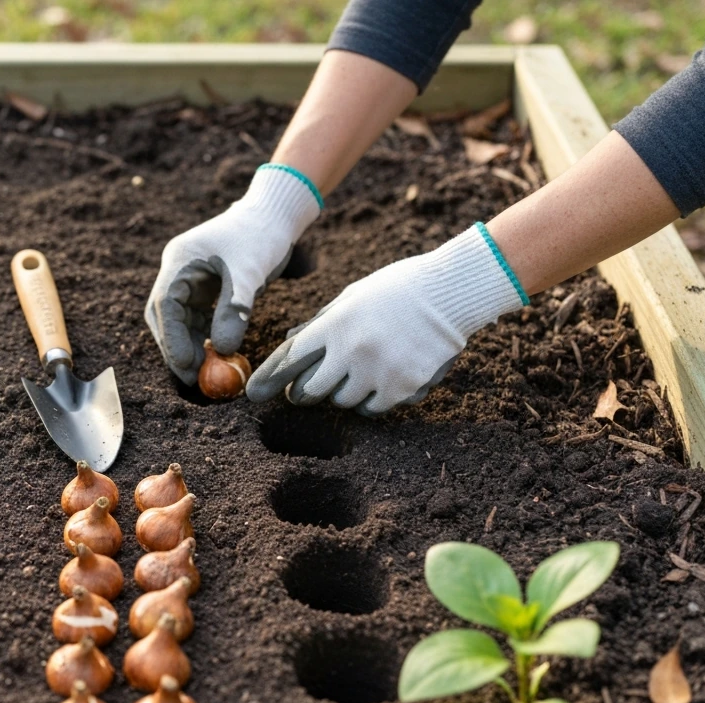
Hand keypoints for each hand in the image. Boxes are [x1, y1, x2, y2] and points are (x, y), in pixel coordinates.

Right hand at [145, 165, 321, 384]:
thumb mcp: (249, 273)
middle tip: (193, 378)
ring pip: (178, 320)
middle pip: (164, 316)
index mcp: (180, 260)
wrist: (274, 216)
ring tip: (206, 371)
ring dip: (189, 346)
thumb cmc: (262, 236)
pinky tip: (215, 354)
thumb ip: (234, 310)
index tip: (187, 367)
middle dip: (176, 348)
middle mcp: (177, 270)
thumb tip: (223, 351)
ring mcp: (187, 278)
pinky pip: (194, 317)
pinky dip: (202, 337)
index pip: (165, 305)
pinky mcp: (201, 286)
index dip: (172, 339)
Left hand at [246, 223, 528, 413]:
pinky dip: (370, 401)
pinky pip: (371, 409)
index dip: (268, 379)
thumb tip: (290, 341)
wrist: (451, 293)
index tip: (253, 393)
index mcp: (335, 325)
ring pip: (341, 402)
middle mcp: (352, 352)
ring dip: (341, 393)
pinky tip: (380, 380)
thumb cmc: (396, 290)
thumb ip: (320, 323)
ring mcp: (377, 372)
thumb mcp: (351, 298)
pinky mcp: (402, 389)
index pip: (289, 359)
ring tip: (357, 372)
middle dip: (303, 392)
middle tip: (303, 390)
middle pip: (310, 391)